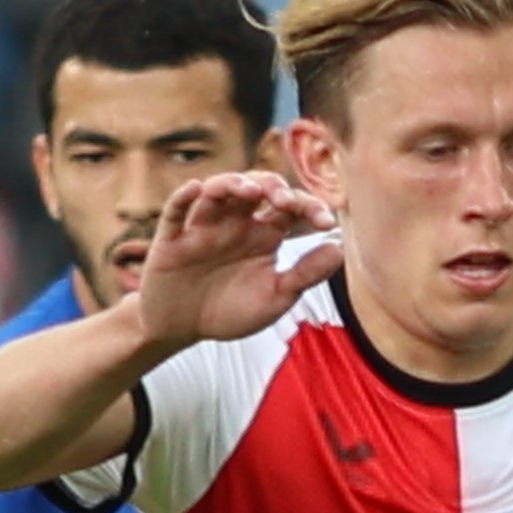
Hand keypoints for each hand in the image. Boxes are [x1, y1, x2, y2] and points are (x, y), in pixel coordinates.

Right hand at [130, 172, 336, 349]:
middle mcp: (236, 222)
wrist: (183, 327)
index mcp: (265, 234)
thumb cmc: (232, 309)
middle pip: (256, 188)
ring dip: (231, 184)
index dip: (310, 208)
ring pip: (217, 192)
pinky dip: (184, 197)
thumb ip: (305, 274)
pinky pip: (176, 211)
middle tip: (284, 201)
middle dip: (272, 187)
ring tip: (248, 190)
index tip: (327, 222)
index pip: (291, 208)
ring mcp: (204, 226)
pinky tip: (197, 189)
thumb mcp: (275, 298)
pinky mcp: (173, 238)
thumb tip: (339, 249)